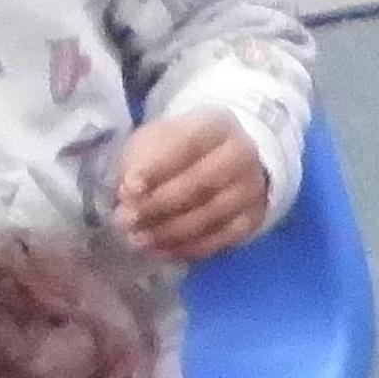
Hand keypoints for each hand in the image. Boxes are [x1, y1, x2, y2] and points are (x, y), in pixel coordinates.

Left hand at [114, 109, 274, 263]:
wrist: (226, 160)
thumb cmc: (181, 149)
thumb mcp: (157, 139)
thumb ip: (142, 160)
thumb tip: (130, 194)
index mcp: (216, 126)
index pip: (186, 146)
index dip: (156, 169)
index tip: (126, 190)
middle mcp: (242, 156)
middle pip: (200, 185)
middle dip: (158, 205)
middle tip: (126, 220)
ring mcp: (251, 190)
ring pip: (210, 216)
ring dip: (169, 232)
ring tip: (137, 239)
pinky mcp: (253, 219)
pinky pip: (220, 239)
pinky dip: (188, 248)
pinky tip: (161, 251)